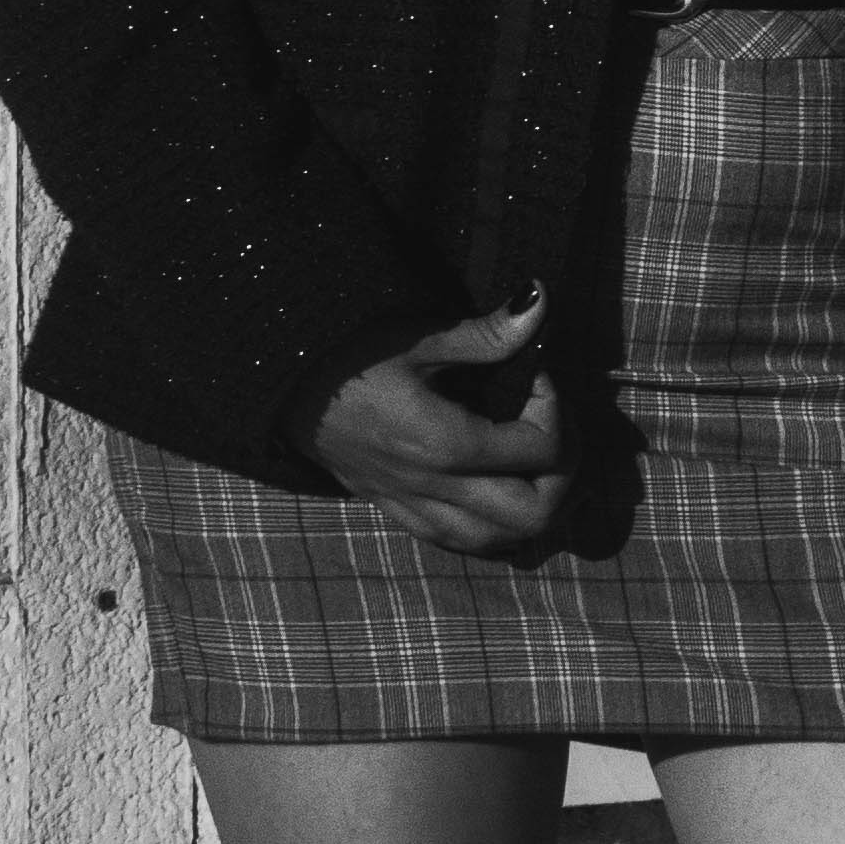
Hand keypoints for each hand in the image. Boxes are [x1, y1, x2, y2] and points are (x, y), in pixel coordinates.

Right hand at [297, 292, 569, 555]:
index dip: (557, 411)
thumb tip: (540, 301)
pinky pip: (462, 542)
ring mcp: (414, 507)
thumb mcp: (419, 338)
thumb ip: (485, 334)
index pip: (541, 450)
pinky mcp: (397, 513)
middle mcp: (434, 487)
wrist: (280, 387)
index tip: (537, 377)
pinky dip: (495, 526)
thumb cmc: (349, 355)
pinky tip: (495, 488)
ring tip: (532, 465)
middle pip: (536, 514)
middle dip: (564, 475)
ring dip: (533, 507)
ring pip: (502, 541)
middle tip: (551, 431)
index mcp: (444, 443)